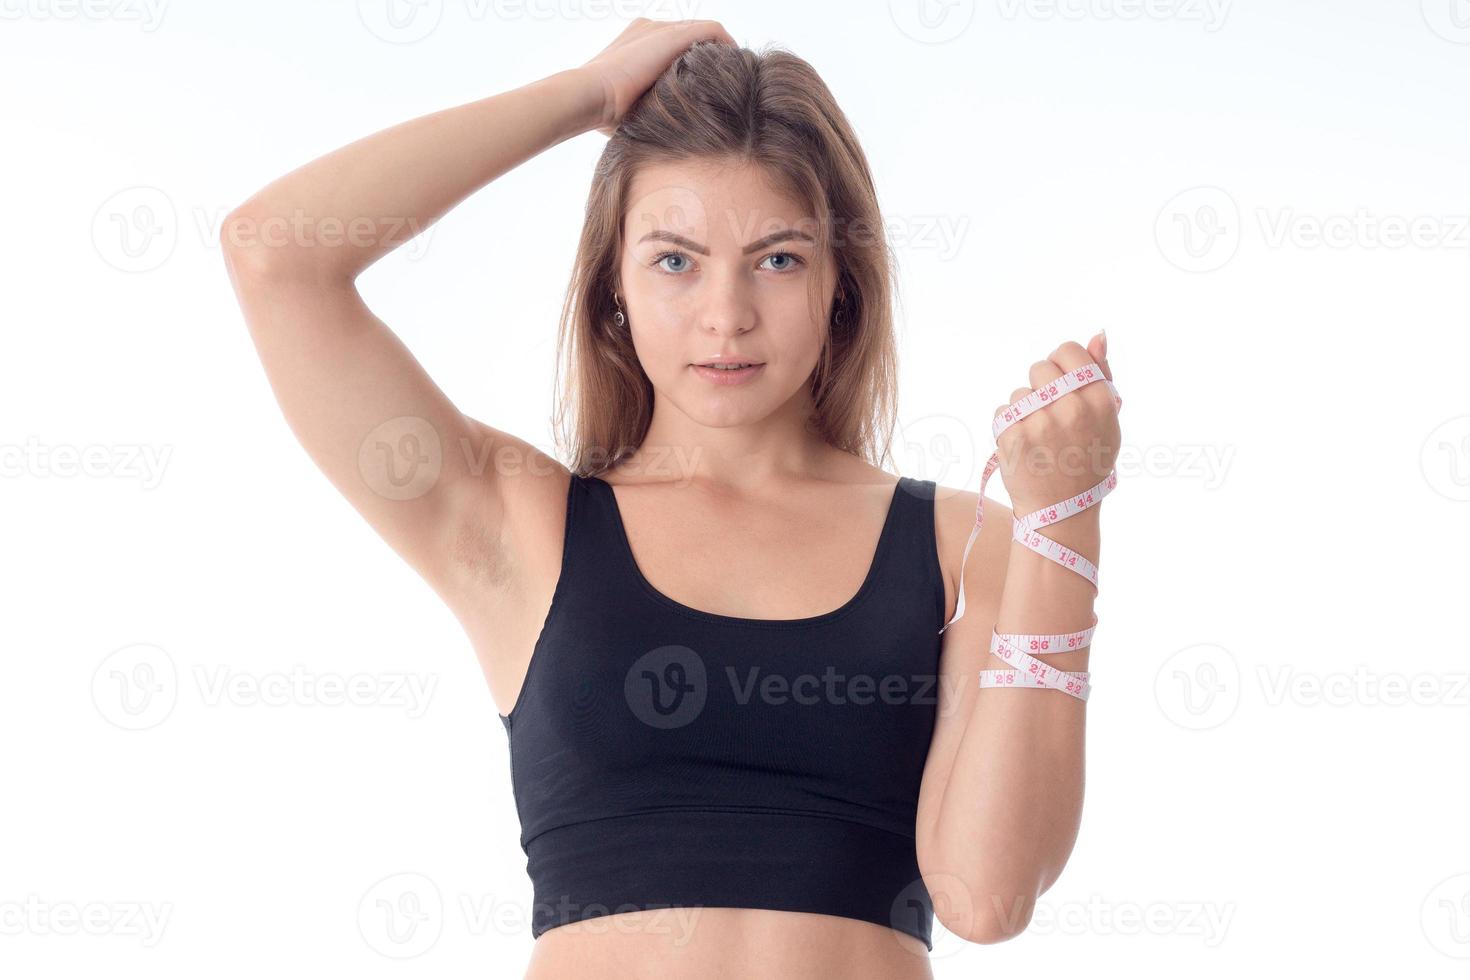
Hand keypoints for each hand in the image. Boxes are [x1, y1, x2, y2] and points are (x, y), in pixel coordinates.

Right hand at [577, 18, 736, 137]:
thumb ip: (648, 109)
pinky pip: (711, 30)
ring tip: (734, 76)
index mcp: (635, 43)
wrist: (591, 95)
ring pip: (701, 33)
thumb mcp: (629, 109)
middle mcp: (649, 29)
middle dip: (707, 59)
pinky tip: (735, 67)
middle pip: (689, 38)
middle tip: (726, 83)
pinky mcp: (672, 34)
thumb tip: (661, 135)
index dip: (691, 66)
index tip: (706, 89)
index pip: (672, 47)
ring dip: (719, 54)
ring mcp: (660, 29)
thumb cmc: (603, 113)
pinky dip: (726, 44)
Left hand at [993, 331, 1120, 516]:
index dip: (1061, 364)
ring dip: (1024, 409)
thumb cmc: (1087, 460)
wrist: (1062, 509)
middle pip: (1039, 367)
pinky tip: (1024, 447)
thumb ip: (1102, 374)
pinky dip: (1008, 427)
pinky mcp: (1013, 437)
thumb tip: (1097, 334)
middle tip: (1050, 416)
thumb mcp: (1108, 420)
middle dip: (1041, 387)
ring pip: (1019, 392)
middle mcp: (1072, 408)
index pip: (1068, 351)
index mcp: (1099, 400)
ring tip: (1039, 438)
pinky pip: (1002, 412)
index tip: (1061, 384)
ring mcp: (1041, 423)